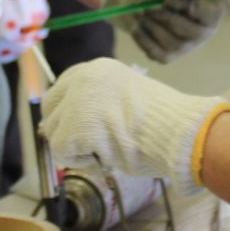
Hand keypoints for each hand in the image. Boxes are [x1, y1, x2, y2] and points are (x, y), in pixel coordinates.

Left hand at [43, 59, 228, 196]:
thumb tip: (70, 125)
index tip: (78, 128)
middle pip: (51, 108)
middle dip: (64, 130)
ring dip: (76, 148)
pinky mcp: (74, 126)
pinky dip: (82, 162)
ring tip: (107, 150)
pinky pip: (62, 152)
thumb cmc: (164, 123)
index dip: (67, 110)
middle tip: (86, 147)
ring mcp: (77, 100)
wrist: (178, 132)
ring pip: (54, 133)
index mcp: (99, 68)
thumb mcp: (126, 100)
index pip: (64, 86)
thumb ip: (100, 104)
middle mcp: (83, 78)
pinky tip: (107, 157)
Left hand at [101, 0, 224, 63]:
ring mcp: (187, 46)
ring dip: (152, 28)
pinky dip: (144, 40)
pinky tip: (136, 26)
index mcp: (212, 9)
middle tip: (146, 8)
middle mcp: (204, 31)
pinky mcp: (168, 56)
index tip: (167, 0)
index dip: (188, 9)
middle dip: (167, 19)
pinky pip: (158, 54)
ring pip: (174, 44)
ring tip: (138, 12)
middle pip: (193, 33)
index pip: (210, 16)